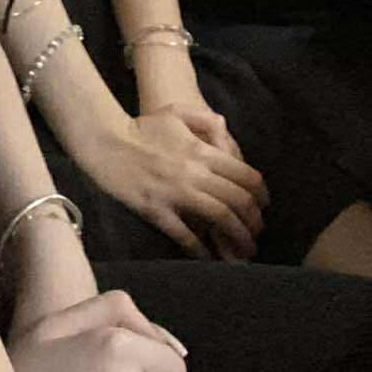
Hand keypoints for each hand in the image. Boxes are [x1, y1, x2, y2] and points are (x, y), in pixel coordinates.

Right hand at [80, 106, 268, 261]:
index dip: (260, 192)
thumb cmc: (141, 127)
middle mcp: (193, 173)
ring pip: (218, 218)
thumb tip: (225, 130)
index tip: (265, 204)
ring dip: (237, 236)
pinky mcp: (156, 211)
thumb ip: (205, 120)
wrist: (106, 142)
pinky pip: (184, 235)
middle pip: (236, 199)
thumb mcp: (175, 113)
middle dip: (254, 219)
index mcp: (201, 150)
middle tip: (258, 231)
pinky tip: (210, 258)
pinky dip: (201, 249)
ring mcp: (175, 193)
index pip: (243, 174)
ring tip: (246, 249)